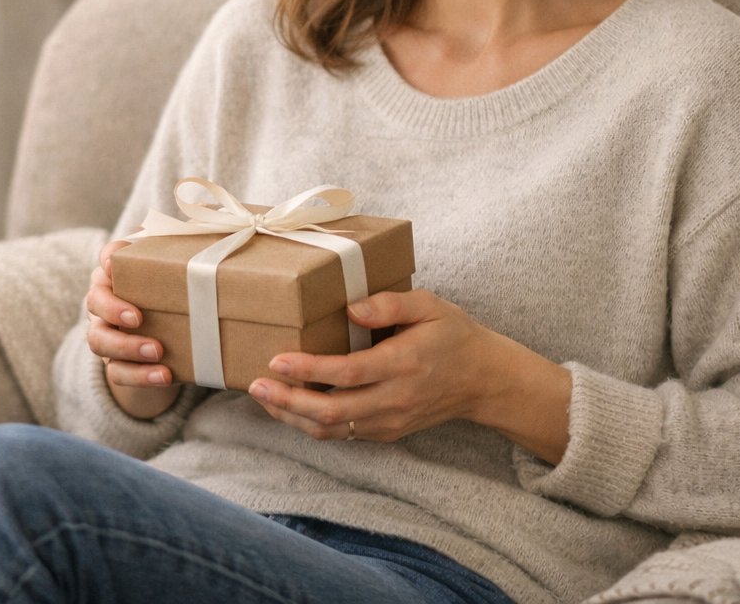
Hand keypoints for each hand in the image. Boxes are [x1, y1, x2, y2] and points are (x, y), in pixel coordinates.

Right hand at [85, 239, 178, 417]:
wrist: (176, 343)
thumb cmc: (180, 293)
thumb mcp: (186, 267)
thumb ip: (192, 242)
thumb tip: (212, 212)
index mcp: (123, 273)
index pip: (108, 257)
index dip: (109, 257)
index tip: (114, 263)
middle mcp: (106, 302)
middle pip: (93, 301)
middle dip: (111, 309)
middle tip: (137, 317)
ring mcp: (108, 335)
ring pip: (98, 341)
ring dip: (126, 347)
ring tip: (157, 351)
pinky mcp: (118, 365)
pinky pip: (118, 374)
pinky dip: (140, 376)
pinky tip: (165, 376)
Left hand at [247, 289, 571, 463]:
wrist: (484, 380)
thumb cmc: (453, 335)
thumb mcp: (430, 305)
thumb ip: (390, 303)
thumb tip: (350, 309)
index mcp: (404, 363)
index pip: (349, 372)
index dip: (310, 369)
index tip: (277, 360)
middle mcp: (395, 398)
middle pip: (333, 410)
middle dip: (288, 401)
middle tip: (255, 385)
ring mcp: (391, 421)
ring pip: (333, 429)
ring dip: (293, 417)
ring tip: (263, 398)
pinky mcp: (387, 432)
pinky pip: (343, 435)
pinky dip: (311, 425)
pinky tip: (290, 408)